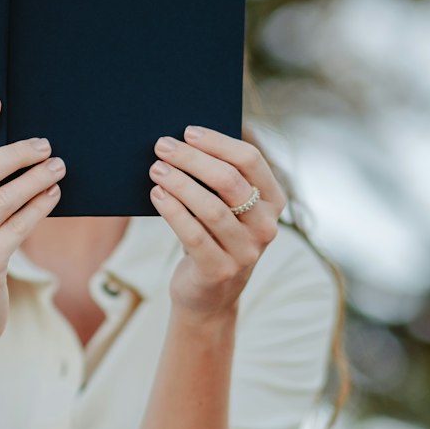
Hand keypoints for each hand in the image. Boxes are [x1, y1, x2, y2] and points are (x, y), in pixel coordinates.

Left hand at [148, 126, 287, 322]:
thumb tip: (183, 141)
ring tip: (155, 168)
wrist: (208, 297)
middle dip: (193, 159)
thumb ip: (218, 181)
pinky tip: (156, 195)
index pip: (250, 161)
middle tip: (162, 146)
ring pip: (211, 208)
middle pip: (229, 181)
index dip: (218, 142)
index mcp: (273, 201)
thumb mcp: (226, 210)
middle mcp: (266, 226)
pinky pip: (194, 235)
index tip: (187, 131)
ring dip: (179, 183)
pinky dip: (173, 211)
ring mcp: (246, 252)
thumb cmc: (213, 238)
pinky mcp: (220, 271)